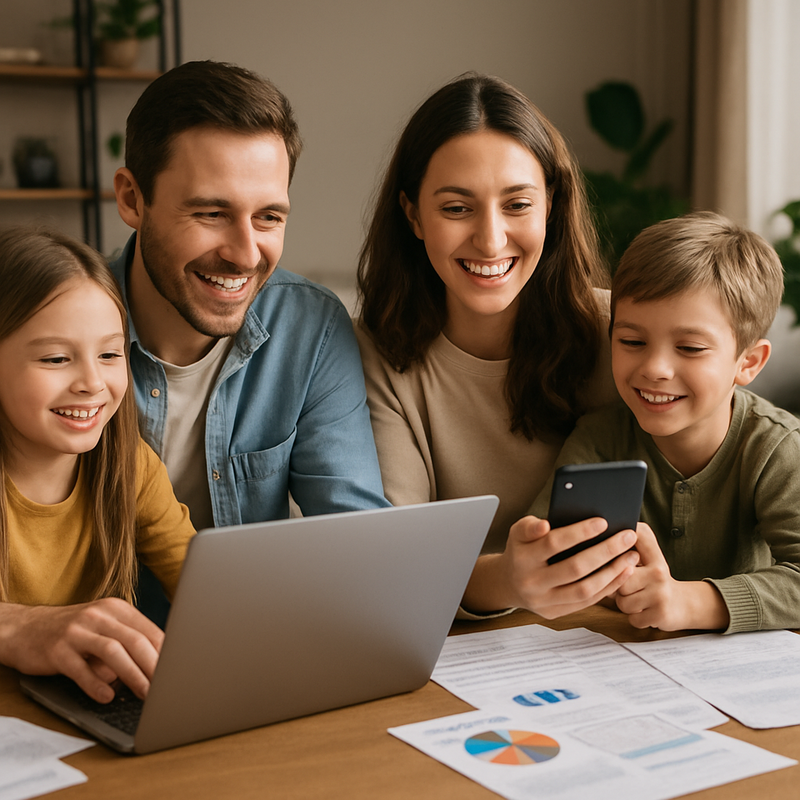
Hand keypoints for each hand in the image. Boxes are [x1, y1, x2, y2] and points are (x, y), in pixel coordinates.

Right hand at [0, 598, 163, 702]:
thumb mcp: (103, 627)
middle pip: (135, 640)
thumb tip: (160, 663)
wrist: (25, 628)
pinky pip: (80, 669)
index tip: (177, 672)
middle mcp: (98, 615)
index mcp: (116, 609)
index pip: (149, 631)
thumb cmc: (74, 632)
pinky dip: (95, 684)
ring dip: (132, 675)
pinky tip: (106, 696)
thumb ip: (129, 639)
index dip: (165, 654)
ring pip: (113, 652)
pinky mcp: (57, 649)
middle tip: (166, 687)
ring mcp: (77, 631)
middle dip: (154, 666)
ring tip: (145, 694)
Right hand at [463, 515, 639, 617]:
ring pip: (584, 589)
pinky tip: (623, 571)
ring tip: (631, 555)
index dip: (578, 533)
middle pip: (574, 568)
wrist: (508, 583)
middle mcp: (531, 582)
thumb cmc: (521, 550)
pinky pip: (587, 601)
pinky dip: (608, 586)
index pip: (553, 543)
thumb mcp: (518, 533)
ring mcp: (544, 601)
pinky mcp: (555, 613)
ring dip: (612, 572)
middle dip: (605, 551)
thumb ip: (530, 527)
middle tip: (627, 536)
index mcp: (521, 558)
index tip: (603, 522)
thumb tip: (545, 525)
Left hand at [614, 523, 728, 630]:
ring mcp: (661, 594)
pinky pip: (632, 618)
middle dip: (617, 588)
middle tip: (627, 587)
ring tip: (636, 599)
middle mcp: (659, 572)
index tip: (612, 541)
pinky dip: (634, 618)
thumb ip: (627, 550)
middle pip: (620, 579)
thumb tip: (597, 551)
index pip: (638, 537)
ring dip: (625, 604)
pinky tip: (644, 610)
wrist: (684, 604)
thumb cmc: (654, 581)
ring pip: (623, 602)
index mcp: (654, 556)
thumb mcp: (648, 560)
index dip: (622, 539)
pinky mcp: (661, 614)